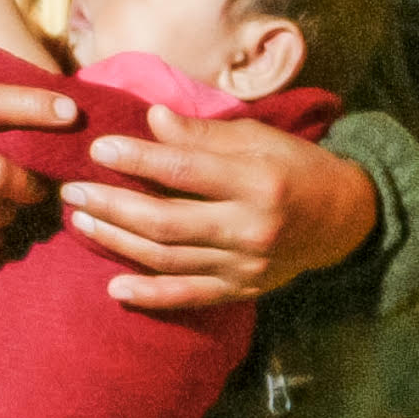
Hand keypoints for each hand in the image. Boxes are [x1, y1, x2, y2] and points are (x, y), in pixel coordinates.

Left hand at [63, 106, 380, 309]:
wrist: (344, 219)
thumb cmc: (295, 165)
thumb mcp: (258, 137)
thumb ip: (204, 133)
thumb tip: (153, 119)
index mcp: (258, 181)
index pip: (185, 171)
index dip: (138, 159)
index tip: (99, 148)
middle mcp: (252, 228)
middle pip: (168, 221)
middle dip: (114, 205)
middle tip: (74, 189)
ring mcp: (246, 266)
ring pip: (170, 259)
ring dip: (119, 243)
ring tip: (82, 220)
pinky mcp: (242, 290)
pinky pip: (189, 297)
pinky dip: (150, 296)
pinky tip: (113, 289)